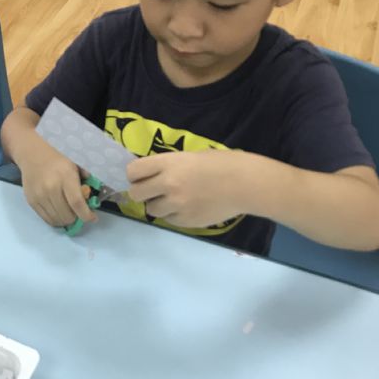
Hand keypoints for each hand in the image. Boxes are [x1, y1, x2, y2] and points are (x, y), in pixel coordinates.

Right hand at [17, 144, 94, 227]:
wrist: (33, 155)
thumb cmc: (58, 160)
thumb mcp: (75, 165)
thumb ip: (85, 181)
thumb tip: (92, 200)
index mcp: (65, 176)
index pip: (77, 203)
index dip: (86, 215)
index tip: (93, 218)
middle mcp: (51, 188)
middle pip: (67, 215)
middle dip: (77, 218)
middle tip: (79, 213)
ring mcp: (39, 196)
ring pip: (57, 220)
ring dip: (66, 220)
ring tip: (69, 213)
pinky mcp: (31, 201)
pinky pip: (46, 219)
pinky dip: (55, 220)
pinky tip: (60, 213)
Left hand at [126, 150, 248, 227]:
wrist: (246, 184)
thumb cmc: (221, 163)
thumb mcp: (189, 156)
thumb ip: (168, 166)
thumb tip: (150, 176)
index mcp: (168, 163)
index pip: (133, 171)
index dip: (135, 174)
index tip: (141, 176)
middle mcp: (168, 184)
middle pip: (136, 193)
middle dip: (142, 192)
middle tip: (154, 190)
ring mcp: (177, 205)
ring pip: (151, 210)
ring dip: (158, 205)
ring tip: (175, 199)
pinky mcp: (186, 221)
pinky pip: (168, 220)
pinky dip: (174, 215)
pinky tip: (188, 207)